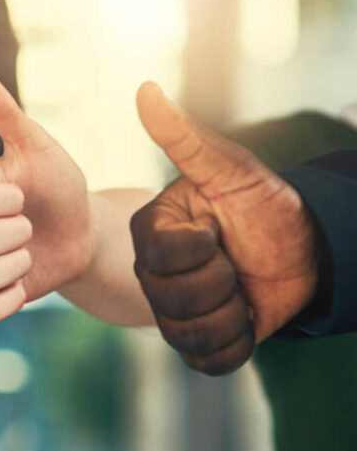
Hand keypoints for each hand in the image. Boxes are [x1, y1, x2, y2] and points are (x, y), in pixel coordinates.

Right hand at [0, 63, 90, 321]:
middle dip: (13, 234)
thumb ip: (2, 112)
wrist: (83, 228)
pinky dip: (10, 300)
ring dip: (16, 266)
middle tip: (30, 225)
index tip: (24, 195)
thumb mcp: (36, 145)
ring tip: (31, 252)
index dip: (3, 202)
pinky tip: (27, 281)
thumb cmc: (56, 183)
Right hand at [130, 83, 317, 374]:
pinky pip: (210, 361)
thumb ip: (183, 137)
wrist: (306, 248)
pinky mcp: (200, 341)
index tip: (219, 229)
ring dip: (234, 313)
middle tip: (236, 260)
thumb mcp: (230, 169)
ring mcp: (173, 311)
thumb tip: (145, 89)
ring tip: (242, 288)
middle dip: (223, 283)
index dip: (203, 249)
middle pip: (174, 301)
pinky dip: (238, 343)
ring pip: (191, 334)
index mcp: (151, 232)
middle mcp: (152, 274)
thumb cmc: (263, 202)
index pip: (163, 257)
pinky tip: (247, 316)